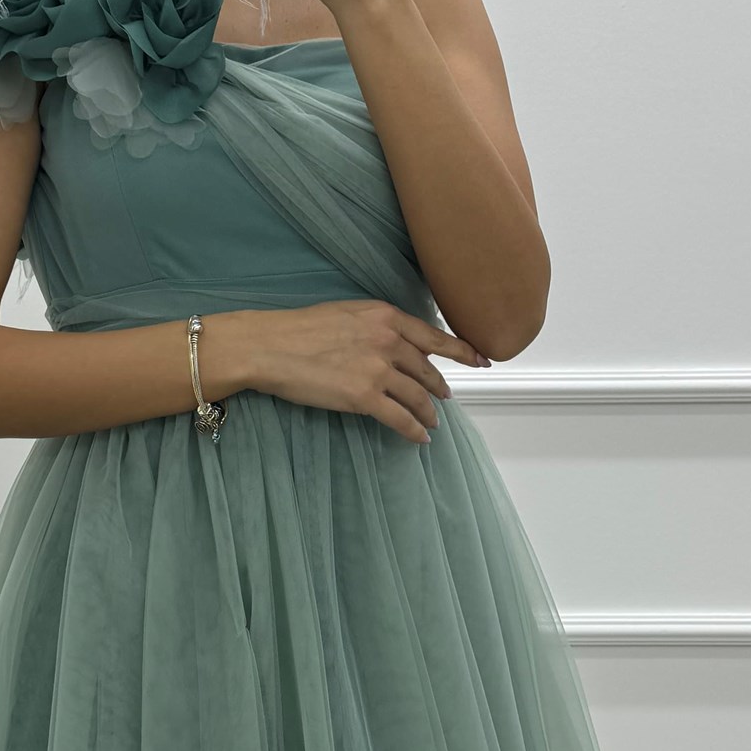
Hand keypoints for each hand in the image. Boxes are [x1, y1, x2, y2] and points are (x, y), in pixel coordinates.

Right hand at [202, 300, 487, 443]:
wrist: (270, 346)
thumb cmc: (297, 329)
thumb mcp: (345, 313)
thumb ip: (374, 326)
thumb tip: (391, 342)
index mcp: (384, 316)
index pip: (433, 336)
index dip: (461, 350)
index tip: (481, 359)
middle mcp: (388, 341)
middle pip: (427, 369)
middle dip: (439, 387)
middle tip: (446, 397)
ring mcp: (378, 370)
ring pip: (417, 396)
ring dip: (428, 412)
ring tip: (433, 421)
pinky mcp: (364, 397)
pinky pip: (400, 418)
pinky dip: (414, 430)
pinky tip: (420, 437)